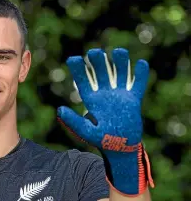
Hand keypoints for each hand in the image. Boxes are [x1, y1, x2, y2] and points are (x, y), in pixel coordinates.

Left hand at [57, 48, 153, 195]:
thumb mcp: (86, 132)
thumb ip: (73, 121)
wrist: (120, 148)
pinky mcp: (133, 100)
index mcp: (91, 100)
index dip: (78, 70)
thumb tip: (59, 110)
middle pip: (101, 73)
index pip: (83, 81)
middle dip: (98, 61)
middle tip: (94, 52)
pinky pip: (137, 84)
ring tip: (119, 52)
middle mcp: (104, 94)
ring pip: (119, 74)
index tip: (73, 58)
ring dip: (120, 62)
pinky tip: (141, 63)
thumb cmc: (101, 141)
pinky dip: (140, 75)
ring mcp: (119, 95)